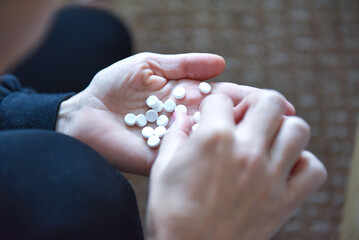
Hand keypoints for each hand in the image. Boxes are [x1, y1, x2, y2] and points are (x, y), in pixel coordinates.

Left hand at [56, 53, 294, 174]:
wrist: (84, 114)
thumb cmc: (113, 87)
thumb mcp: (149, 66)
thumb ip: (184, 65)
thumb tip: (222, 63)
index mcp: (186, 98)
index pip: (226, 97)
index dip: (253, 99)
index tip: (281, 105)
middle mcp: (188, 120)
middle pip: (227, 120)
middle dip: (254, 121)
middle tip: (283, 124)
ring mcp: (179, 140)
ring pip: (215, 140)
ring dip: (240, 139)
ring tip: (268, 139)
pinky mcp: (165, 158)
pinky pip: (193, 155)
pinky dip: (212, 154)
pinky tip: (234, 155)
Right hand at [147, 92, 326, 239]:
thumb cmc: (171, 212)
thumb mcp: (163, 168)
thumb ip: (175, 134)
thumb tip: (182, 114)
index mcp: (214, 140)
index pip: (222, 100)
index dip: (214, 106)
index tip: (212, 117)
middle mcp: (247, 151)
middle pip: (270, 101)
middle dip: (255, 104)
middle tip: (245, 118)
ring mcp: (270, 176)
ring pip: (298, 129)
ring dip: (283, 129)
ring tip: (266, 140)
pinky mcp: (285, 201)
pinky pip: (313, 170)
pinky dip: (302, 163)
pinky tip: (282, 167)